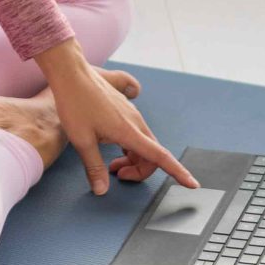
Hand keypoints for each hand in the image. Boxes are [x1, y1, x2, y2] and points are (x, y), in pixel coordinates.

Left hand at [39, 46, 196, 196]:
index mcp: (128, 131)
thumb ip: (94, 167)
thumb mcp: (81, 141)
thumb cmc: (75, 104)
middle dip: (140, 171)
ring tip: (111, 166)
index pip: (160, 156)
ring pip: (144, 145)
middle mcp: (135, 122)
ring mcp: (131, 115)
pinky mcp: (124, 111)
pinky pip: (136, 135)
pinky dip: (129, 148)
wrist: (72, 74)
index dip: (178, 172)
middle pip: (152, 155)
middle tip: (117, 175)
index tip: (192, 184)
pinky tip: (110, 148)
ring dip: (133, 160)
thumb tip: (102, 190)